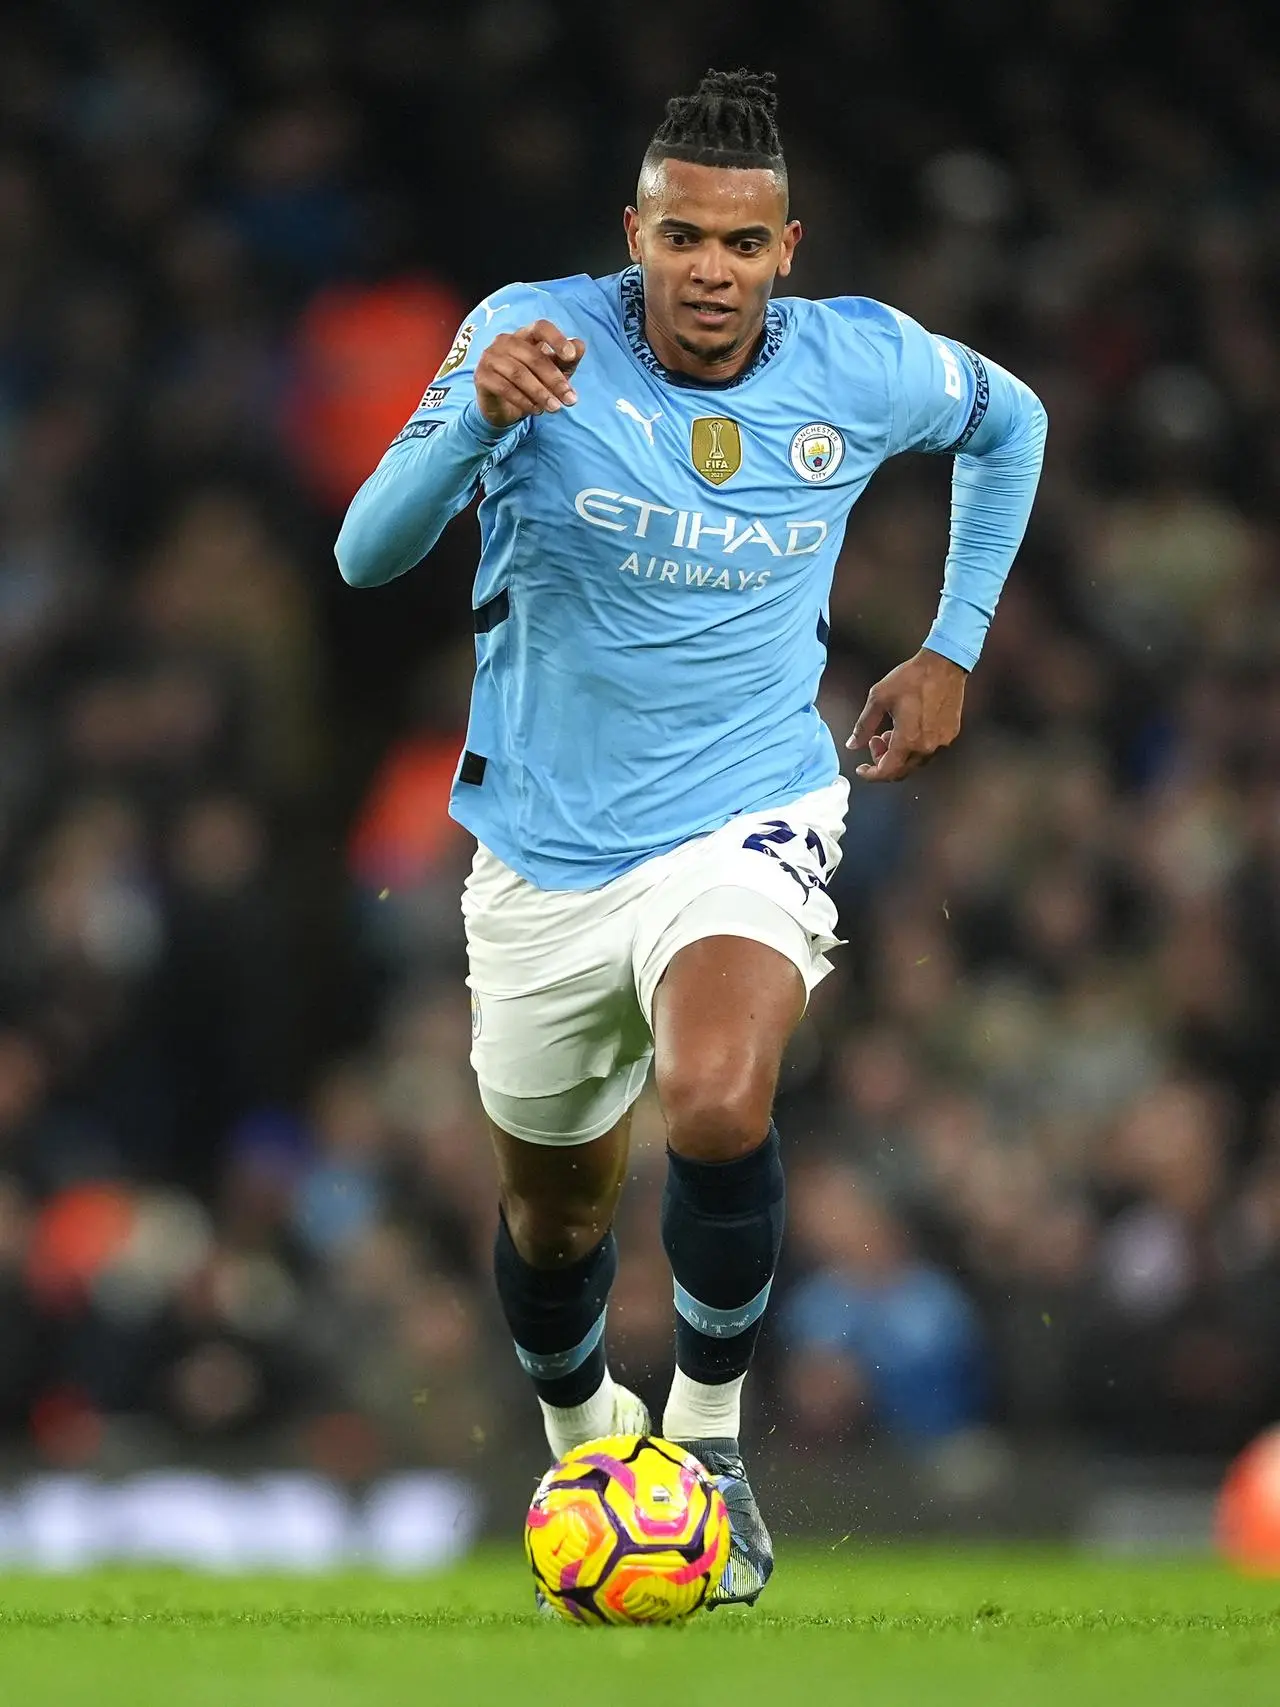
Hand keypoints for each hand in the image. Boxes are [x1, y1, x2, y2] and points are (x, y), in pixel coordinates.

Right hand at [474, 319, 585, 430]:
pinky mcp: (481, 376)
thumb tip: (580, 345)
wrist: (503, 407)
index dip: (556, 339)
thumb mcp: (554, 373)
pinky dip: (523, 400)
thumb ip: (567, 360)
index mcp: (525, 334)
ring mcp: (490, 356)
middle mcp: (505, 341)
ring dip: (540, 393)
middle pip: (534, 357)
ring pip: (519, 373)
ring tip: (555, 408)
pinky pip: (504, 387)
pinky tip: (535, 410)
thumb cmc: (531, 383)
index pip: (541, 327)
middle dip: (554, 380)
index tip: (571, 356)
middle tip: (570, 400)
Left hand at [848, 647, 967, 781]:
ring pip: (915, 763)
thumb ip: (863, 726)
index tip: (862, 769)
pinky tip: (907, 729)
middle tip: (874, 742)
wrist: (944, 665)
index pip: (887, 771)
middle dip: (883, 761)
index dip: (871, 774)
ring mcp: (941, 742)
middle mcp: (927, 746)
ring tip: (890, 732)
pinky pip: (928, 752)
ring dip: (898, 755)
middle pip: (901, 771)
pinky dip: (913, 748)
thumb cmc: (912, 678)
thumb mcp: (878, 698)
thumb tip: (852, 744)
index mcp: (908, 740)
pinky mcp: (950, 735)